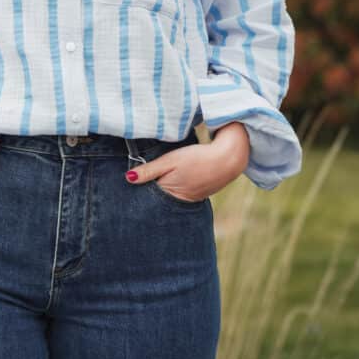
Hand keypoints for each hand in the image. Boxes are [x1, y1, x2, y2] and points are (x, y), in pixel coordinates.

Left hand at [125, 122, 249, 200]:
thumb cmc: (198, 157)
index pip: (149, 197)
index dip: (140, 190)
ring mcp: (193, 198)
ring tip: (160, 178)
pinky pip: (184, 193)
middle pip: (160, 199)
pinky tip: (178, 178)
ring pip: (172, 195)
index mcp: (171, 194)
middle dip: (151, 192)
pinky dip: (178, 186)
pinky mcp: (202, 193)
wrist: (230, 157)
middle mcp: (182, 201)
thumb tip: (128, 179)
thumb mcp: (170, 160)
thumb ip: (149, 170)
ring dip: (165, 188)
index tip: (130, 185)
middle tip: (141, 182)